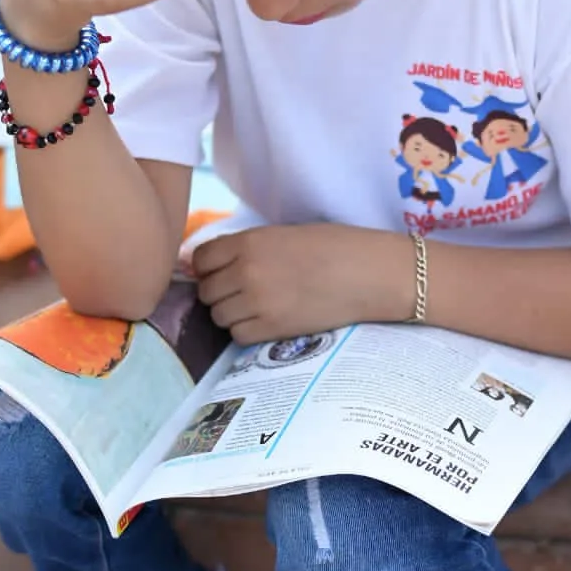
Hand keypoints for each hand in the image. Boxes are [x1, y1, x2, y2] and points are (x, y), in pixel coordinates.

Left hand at [193, 224, 407, 344]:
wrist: (370, 274)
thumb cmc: (335, 247)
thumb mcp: (284, 234)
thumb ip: (249, 247)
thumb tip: (219, 263)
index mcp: (249, 242)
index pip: (200, 259)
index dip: (208, 267)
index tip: (221, 271)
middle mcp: (246, 271)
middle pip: (207, 291)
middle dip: (220, 292)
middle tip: (243, 291)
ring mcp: (257, 302)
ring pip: (219, 316)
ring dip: (232, 313)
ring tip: (258, 306)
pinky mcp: (272, 328)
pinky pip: (238, 335)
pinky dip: (246, 331)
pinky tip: (267, 320)